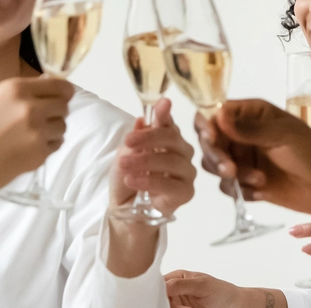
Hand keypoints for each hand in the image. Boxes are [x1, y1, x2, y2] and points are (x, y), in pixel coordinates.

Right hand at [0, 77, 71, 225]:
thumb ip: (16, 97)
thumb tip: (42, 95)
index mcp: (15, 89)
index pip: (59, 85)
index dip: (62, 93)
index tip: (61, 97)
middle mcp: (29, 107)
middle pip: (64, 105)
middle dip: (56, 112)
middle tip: (41, 120)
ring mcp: (36, 131)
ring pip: (62, 127)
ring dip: (52, 131)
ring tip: (28, 138)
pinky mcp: (38, 154)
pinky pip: (54, 146)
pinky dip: (45, 148)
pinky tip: (25, 150)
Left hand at [112, 98, 196, 217]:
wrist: (126, 207)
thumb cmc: (128, 177)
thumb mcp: (125, 155)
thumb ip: (136, 140)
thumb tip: (142, 120)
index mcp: (168, 139)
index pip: (168, 122)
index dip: (165, 112)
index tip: (163, 102)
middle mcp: (182, 153)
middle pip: (172, 138)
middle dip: (148, 137)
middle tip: (128, 141)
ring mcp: (186, 172)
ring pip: (170, 161)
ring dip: (144, 161)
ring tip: (124, 165)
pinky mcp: (186, 192)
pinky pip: (170, 184)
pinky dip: (149, 181)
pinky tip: (132, 180)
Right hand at [164, 270, 276, 307]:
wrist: (236, 307)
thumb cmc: (222, 292)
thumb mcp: (202, 285)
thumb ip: (182, 284)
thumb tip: (164, 285)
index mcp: (177, 278)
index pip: (159, 282)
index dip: (155, 289)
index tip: (159, 295)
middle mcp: (174, 291)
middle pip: (159, 297)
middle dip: (163, 302)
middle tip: (177, 305)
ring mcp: (177, 304)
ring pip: (166, 306)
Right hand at [197, 99, 310, 281]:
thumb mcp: (282, 135)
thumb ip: (249, 129)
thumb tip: (218, 116)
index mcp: (252, 114)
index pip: (216, 114)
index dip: (207, 125)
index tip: (211, 138)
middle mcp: (243, 134)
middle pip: (210, 141)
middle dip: (217, 156)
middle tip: (230, 169)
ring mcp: (244, 159)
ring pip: (215, 165)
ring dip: (229, 174)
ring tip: (256, 179)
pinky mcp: (246, 182)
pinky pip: (227, 186)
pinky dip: (240, 189)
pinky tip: (261, 189)